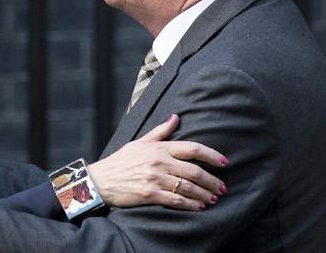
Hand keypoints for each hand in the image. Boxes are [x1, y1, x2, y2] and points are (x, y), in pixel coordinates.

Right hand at [87, 114, 227, 210]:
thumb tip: (175, 117)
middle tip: (222, 188)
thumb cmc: (121, 161)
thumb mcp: (139, 142)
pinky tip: (199, 207)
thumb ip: (160, 132)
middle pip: (194, 171)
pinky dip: (190, 205)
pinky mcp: (150, 194)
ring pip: (188, 187)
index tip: (224, 162)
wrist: (101, 180)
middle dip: (212, 180)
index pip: (191, 148)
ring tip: (213, 198)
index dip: (211, 155)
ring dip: (204, 194)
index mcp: (158, 148)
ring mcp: (155, 178)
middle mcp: (159, 162)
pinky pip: (176, 200)